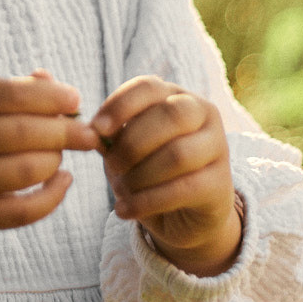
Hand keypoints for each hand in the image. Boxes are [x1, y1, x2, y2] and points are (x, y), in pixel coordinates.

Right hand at [0, 72, 98, 260]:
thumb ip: (5, 92)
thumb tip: (57, 86)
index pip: (9, 94)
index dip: (50, 96)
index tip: (75, 100)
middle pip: (23, 132)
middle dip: (65, 131)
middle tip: (89, 133)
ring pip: (27, 170)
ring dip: (56, 160)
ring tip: (61, 155)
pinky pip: (24, 211)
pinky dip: (53, 196)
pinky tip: (63, 181)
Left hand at [91, 76, 242, 276]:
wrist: (184, 214)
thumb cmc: (149, 171)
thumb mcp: (127, 148)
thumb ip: (109, 135)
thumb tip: (83, 129)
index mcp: (176, 95)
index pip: (148, 87)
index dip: (121, 105)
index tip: (96, 129)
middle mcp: (202, 113)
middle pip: (169, 116)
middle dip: (132, 143)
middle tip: (110, 166)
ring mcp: (217, 147)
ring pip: (177, 154)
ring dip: (139, 176)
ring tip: (119, 192)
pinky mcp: (219, 184)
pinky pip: (182, 189)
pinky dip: (147, 202)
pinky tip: (125, 211)